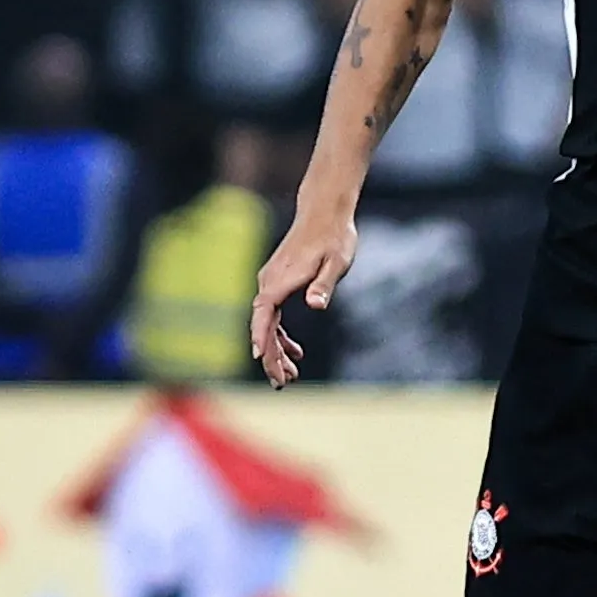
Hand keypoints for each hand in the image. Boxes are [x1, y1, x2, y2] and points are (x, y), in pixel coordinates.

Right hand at [250, 209, 359, 387]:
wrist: (325, 213)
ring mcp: (271, 282)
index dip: (260, 337)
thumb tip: (316, 304)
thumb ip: (324, 284)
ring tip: (291, 375)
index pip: (263, 314)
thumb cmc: (334, 237)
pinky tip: (295, 352)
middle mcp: (269, 282)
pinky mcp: (277, 282)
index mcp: (280, 281)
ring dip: (276, 350)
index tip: (259, 358)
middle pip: (262, 325)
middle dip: (270, 356)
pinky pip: (273, 315)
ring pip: (266, 323)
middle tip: (283, 383)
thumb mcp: (336, 262)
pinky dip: (281, 335)